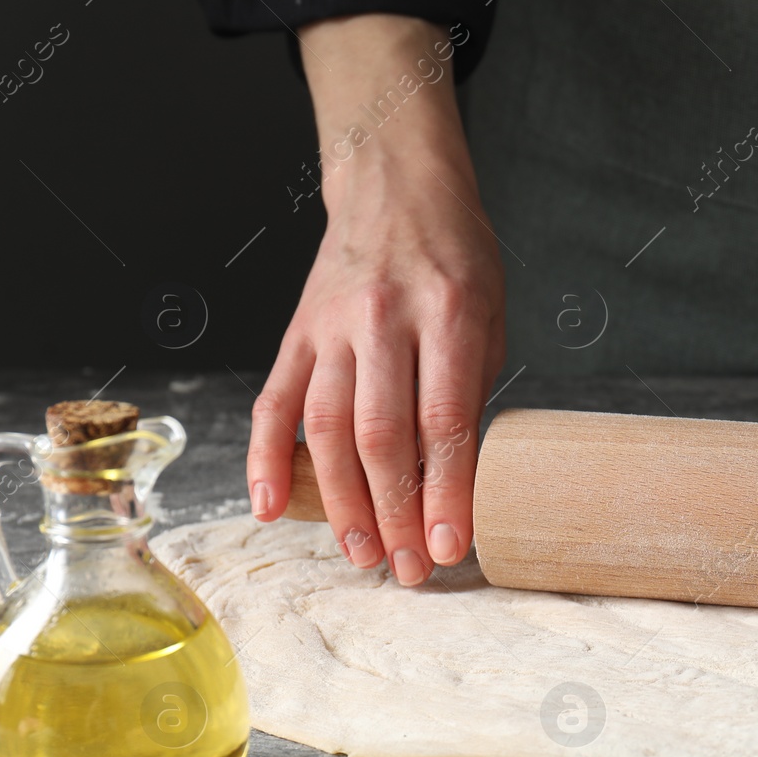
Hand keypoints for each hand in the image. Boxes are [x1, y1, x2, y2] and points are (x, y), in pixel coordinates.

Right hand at [245, 15, 505, 585]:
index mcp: (450, 313)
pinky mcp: (296, 333)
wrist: (396, 186)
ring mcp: (331, 326)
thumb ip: (471, 389)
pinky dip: (265, 457)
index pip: (445, 419)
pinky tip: (272, 506)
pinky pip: (274, 401)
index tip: (451, 545)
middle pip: (382, 434)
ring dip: (341, 501)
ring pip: (325, 427)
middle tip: (409, 570)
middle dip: (396, 512)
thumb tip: (455, 480)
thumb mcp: (492, 313)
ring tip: (361, 555)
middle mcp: (384, 319)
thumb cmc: (458, 259)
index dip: (447, 490)